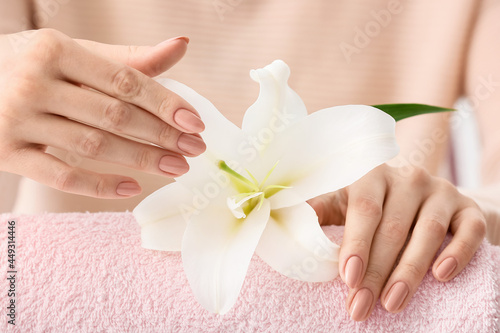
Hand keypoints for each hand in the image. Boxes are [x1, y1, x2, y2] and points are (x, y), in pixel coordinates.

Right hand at [0, 29, 205, 197]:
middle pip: (114, 115)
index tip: (196, 123)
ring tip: (177, 168)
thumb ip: (127, 58)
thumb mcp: (72, 54)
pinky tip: (133, 188)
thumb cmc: (30, 66)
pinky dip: (99, 185)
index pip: (125, 81)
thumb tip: (181, 45)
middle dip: (161, 135)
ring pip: (93, 147)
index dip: (165, 103)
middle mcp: (35, 82)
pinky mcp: (6, 152)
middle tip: (195, 150)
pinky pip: (60, 176)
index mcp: (57, 51)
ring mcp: (17, 119)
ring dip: (141, 160)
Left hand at [308, 164, 485, 320]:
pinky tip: (442, 275)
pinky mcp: (469, 208)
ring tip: (391, 303)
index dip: (356, 244)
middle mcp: (408, 178)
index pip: (364, 209)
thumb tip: (282, 218)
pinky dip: (458, 252)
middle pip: (393, 227)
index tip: (347, 278)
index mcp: (373, 175)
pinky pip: (469, 230)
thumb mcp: (345, 202)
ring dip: (410, 271)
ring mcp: (441, 191)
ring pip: (428, 231)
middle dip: (376, 272)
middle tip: (360, 307)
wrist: (425, 199)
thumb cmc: (376, 205)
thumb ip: (320, 209)